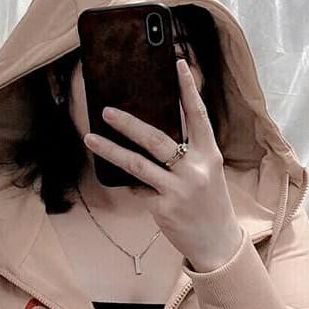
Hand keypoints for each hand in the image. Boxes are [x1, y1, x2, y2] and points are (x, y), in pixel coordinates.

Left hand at [82, 58, 243, 270]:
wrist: (218, 244)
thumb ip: (188, 153)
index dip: (188, 89)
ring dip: (110, 150)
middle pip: (156, 139)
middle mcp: (195, 169)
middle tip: (106, 110)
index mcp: (208, 154)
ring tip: (90, 139)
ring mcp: (178, 189)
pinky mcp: (163, 208)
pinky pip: (138, 189)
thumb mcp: (207, 173)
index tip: (178, 64)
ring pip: (137, 164)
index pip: (198, 115)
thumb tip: (152, 133)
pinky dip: (131, 185)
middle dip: (128, 123)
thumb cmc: (210, 204)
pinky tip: (129, 185)